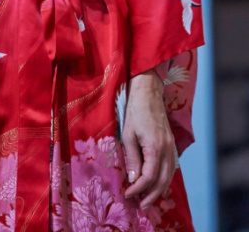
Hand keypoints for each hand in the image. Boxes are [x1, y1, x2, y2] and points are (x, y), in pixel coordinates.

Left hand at [122, 69, 175, 210]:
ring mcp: (171, 147)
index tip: (128, 195)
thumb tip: (134, 179)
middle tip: (140, 205)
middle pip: (162, 180)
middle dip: (151, 196)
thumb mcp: (128, 135)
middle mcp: (167, 149)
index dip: (138, 189)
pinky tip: (156, 183)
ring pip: (169, 175)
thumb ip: (133, 158)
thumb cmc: (135, 111)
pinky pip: (170, 167)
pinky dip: (164, 178)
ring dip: (159, 189)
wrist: (148, 92)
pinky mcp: (170, 143)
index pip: (148, 177)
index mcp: (155, 147)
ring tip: (148, 199)